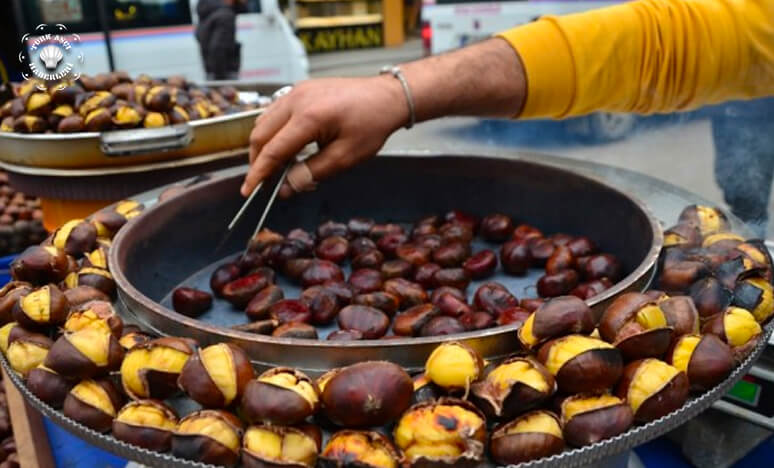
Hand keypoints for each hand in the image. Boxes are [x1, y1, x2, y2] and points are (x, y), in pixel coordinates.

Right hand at [242, 76, 408, 197]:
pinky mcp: (299, 89)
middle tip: (262, 183)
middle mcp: (297, 99)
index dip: (259, 174)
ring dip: (262, 146)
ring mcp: (296, 91)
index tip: (249, 191)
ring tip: (273, 168)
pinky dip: (271, 131)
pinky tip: (282, 147)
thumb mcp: (345, 157)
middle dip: (257, 161)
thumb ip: (312, 172)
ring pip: (263, 121)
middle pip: (260, 134)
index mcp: (309, 117)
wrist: (387, 96)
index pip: (273, 150)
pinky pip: (274, 111)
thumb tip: (286, 188)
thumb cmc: (372, 124)